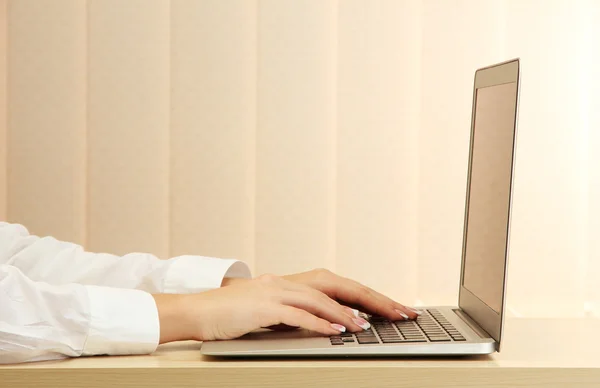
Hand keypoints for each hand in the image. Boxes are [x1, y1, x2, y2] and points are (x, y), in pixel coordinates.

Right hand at [224, 268, 419, 321]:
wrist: (198, 312)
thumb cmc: (230, 315)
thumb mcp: (266, 311)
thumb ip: (291, 313)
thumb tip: (319, 324)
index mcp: (287, 283)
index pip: (334, 288)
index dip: (362, 297)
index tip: (387, 308)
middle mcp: (283, 283)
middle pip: (333, 289)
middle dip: (365, 301)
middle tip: (392, 313)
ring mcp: (273, 292)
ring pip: (318, 300)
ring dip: (343, 315)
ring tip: (364, 327)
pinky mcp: (262, 307)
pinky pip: (296, 315)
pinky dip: (318, 323)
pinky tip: (334, 333)